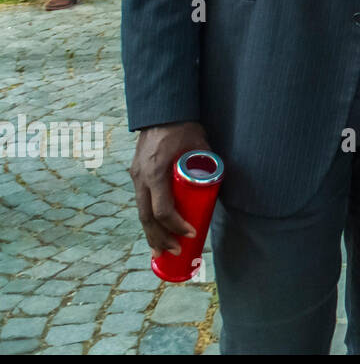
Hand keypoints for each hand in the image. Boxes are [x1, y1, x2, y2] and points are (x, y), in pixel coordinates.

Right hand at [129, 121, 210, 257]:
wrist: (161, 110)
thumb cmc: (184, 127)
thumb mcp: (200, 145)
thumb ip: (208, 165)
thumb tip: (220, 187)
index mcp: (155, 172)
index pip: (163, 209)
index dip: (176, 225)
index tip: (191, 232)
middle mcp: (141, 177)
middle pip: (147, 218)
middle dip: (160, 238)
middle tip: (175, 252)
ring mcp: (135, 176)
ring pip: (141, 212)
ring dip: (151, 234)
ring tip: (160, 252)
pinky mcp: (136, 175)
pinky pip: (140, 202)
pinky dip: (147, 220)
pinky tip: (153, 232)